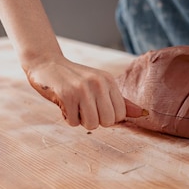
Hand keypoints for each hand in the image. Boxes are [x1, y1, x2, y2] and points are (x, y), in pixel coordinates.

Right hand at [24, 55, 144, 128]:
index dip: (106, 117)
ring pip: (91, 125)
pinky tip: (63, 103)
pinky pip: (73, 122)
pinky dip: (67, 117)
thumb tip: (143, 113)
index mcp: (109, 81)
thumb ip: (121, 102)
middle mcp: (98, 83)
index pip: (120, 115)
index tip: (95, 106)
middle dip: (94, 120)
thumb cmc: (75, 79)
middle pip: (107, 122)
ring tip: (74, 106)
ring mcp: (82, 88)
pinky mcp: (66, 94)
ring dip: (80, 120)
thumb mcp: (100, 86)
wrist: (46, 64)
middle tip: (84, 107)